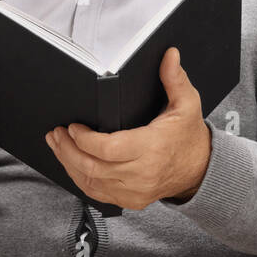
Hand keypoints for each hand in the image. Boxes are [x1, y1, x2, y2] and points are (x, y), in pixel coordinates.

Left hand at [45, 47, 211, 210]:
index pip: (107, 149)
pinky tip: (72, 165)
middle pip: (92, 167)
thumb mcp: (187, 104)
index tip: (73, 127)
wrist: (200, 169)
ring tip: (58, 146)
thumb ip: (175, 79)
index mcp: (153, 147)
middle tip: (56, 135)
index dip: (84, 139)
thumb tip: (169, 55)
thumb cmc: (189, 136)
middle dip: (68, 150)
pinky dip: (80, 179)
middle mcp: (142, 173)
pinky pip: (97, 193)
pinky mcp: (130, 200)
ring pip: (90, 182)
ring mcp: (135, 190)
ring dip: (69, 164)